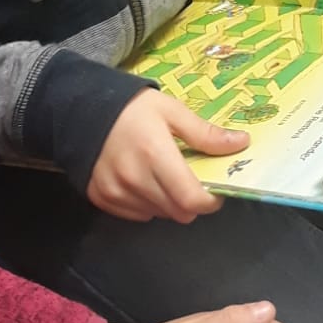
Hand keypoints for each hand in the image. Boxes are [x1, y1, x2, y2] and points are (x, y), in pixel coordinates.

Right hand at [87, 92, 248, 223]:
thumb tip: (241, 143)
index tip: (214, 192)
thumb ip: (205, 133)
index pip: (190, 200)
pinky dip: (146, 204)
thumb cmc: (132, 108)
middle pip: (178, 213)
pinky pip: (137, 215)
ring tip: (162, 177)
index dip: (209, 201)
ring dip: (168, 203)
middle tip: (188, 181)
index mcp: (155, 154)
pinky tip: (142, 182)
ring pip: (158, 215)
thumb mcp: (171, 111)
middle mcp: (134, 178)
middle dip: (190, 202)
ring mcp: (115, 191)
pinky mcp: (101, 198)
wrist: (81, 109)